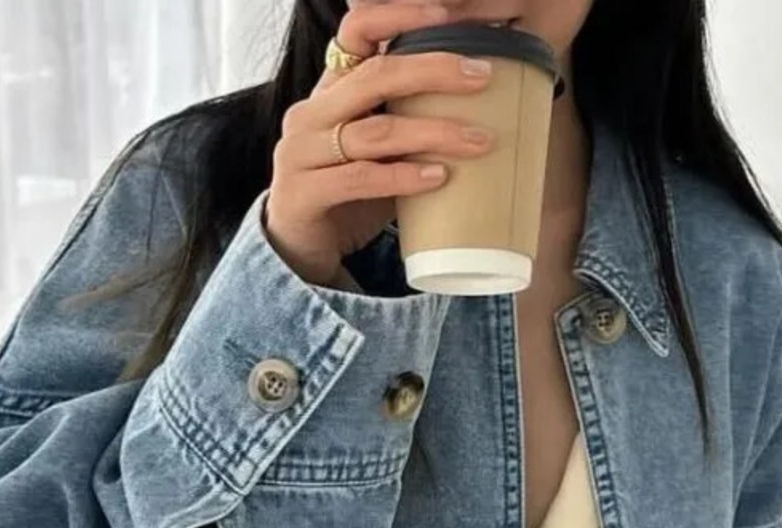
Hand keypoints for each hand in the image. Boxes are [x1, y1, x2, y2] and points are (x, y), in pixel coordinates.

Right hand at [264, 1, 497, 286]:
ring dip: (434, 133)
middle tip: (483, 77)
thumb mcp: (378, 152)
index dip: (399, 16)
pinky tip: (438, 178)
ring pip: (376, 132)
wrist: (297, 250)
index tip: (448, 16)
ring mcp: (302, 153)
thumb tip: (483, 107)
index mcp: (330, 92)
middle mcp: (312, 113)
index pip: (356, 31)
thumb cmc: (347, 197)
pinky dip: (403, 177)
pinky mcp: (303, 193)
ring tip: (480, 141)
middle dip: (435, 71)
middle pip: (376, 76)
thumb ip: (408, 124)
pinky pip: (360, 179)